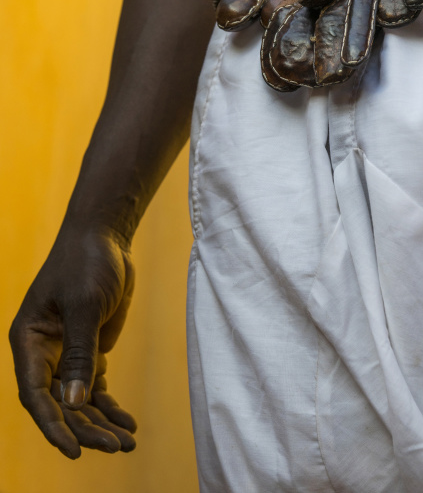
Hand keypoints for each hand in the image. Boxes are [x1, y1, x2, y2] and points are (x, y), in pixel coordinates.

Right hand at [9, 223, 136, 458]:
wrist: (105, 238)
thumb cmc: (86, 263)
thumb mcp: (84, 305)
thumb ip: (79, 354)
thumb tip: (73, 403)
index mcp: (29, 342)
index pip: (35, 394)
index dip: (52, 425)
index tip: (73, 451)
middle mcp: (43, 353)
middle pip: (59, 403)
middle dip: (85, 428)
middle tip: (114, 446)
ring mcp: (67, 354)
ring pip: (79, 400)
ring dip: (100, 423)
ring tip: (126, 443)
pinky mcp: (89, 351)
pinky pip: (96, 388)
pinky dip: (109, 406)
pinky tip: (127, 424)